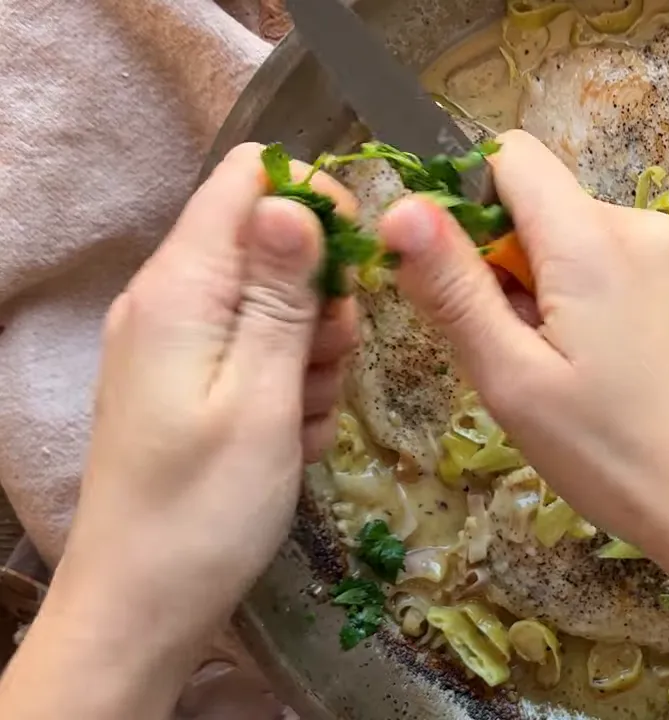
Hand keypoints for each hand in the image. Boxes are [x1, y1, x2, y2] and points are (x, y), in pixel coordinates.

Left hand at [61, 142, 358, 641]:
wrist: (141, 607)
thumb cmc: (205, 507)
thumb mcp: (261, 398)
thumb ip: (279, 294)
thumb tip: (294, 198)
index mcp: (181, 287)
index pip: (249, 179)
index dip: (315, 204)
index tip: (356, 270)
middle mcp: (171, 299)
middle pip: (272, 244)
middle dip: (321, 298)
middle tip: (325, 368)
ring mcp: (178, 343)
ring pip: (277, 305)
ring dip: (312, 354)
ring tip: (302, 420)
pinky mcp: (189, 382)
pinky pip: (259, 353)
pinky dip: (289, 388)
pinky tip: (290, 440)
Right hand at [380, 131, 668, 559]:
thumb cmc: (610, 454)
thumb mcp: (512, 379)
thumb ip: (454, 288)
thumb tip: (399, 206)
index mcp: (594, 238)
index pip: (510, 154)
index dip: (467, 201)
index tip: (463, 279)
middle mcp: (644, 225)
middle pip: (543, 204)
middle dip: (510, 264)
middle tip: (517, 353)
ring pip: (579, 239)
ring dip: (550, 289)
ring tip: (563, 372)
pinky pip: (619, 264)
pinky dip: (591, 301)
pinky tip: (603, 371)